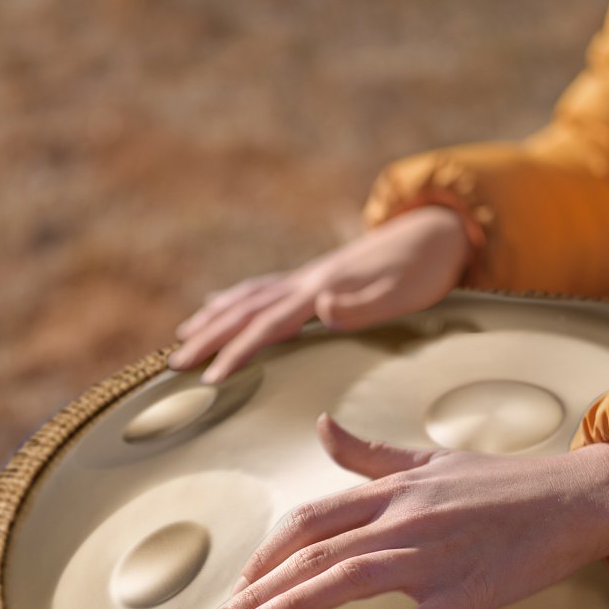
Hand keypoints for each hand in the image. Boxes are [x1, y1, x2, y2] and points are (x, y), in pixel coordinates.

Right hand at [167, 206, 471, 383]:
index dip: (236, 352)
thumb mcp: (404, 292)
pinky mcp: (315, 277)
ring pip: (247, 298)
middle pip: (245, 310)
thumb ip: (363, 304)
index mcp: (321, 290)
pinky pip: (262, 289)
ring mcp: (308, 277)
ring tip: (181, 338)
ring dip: (213, 318)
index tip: (209, 377)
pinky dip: (235, 298)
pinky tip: (220, 302)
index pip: (267, 325)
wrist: (436, 231)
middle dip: (208, 338)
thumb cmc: (424, 270)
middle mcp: (306, 281)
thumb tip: (322, 307)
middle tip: (173, 365)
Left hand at [206, 415, 608, 608]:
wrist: (573, 498)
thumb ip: (369, 454)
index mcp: (393, 492)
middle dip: (259, 589)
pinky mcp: (471, 591)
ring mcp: (437, 556)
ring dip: (294, 607)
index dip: (265, 553)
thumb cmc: (500, 483)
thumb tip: (320, 426)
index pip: (310, 521)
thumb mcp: (429, 460)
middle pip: (315, 555)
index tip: (239, 584)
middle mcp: (405, 520)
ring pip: (351, 581)